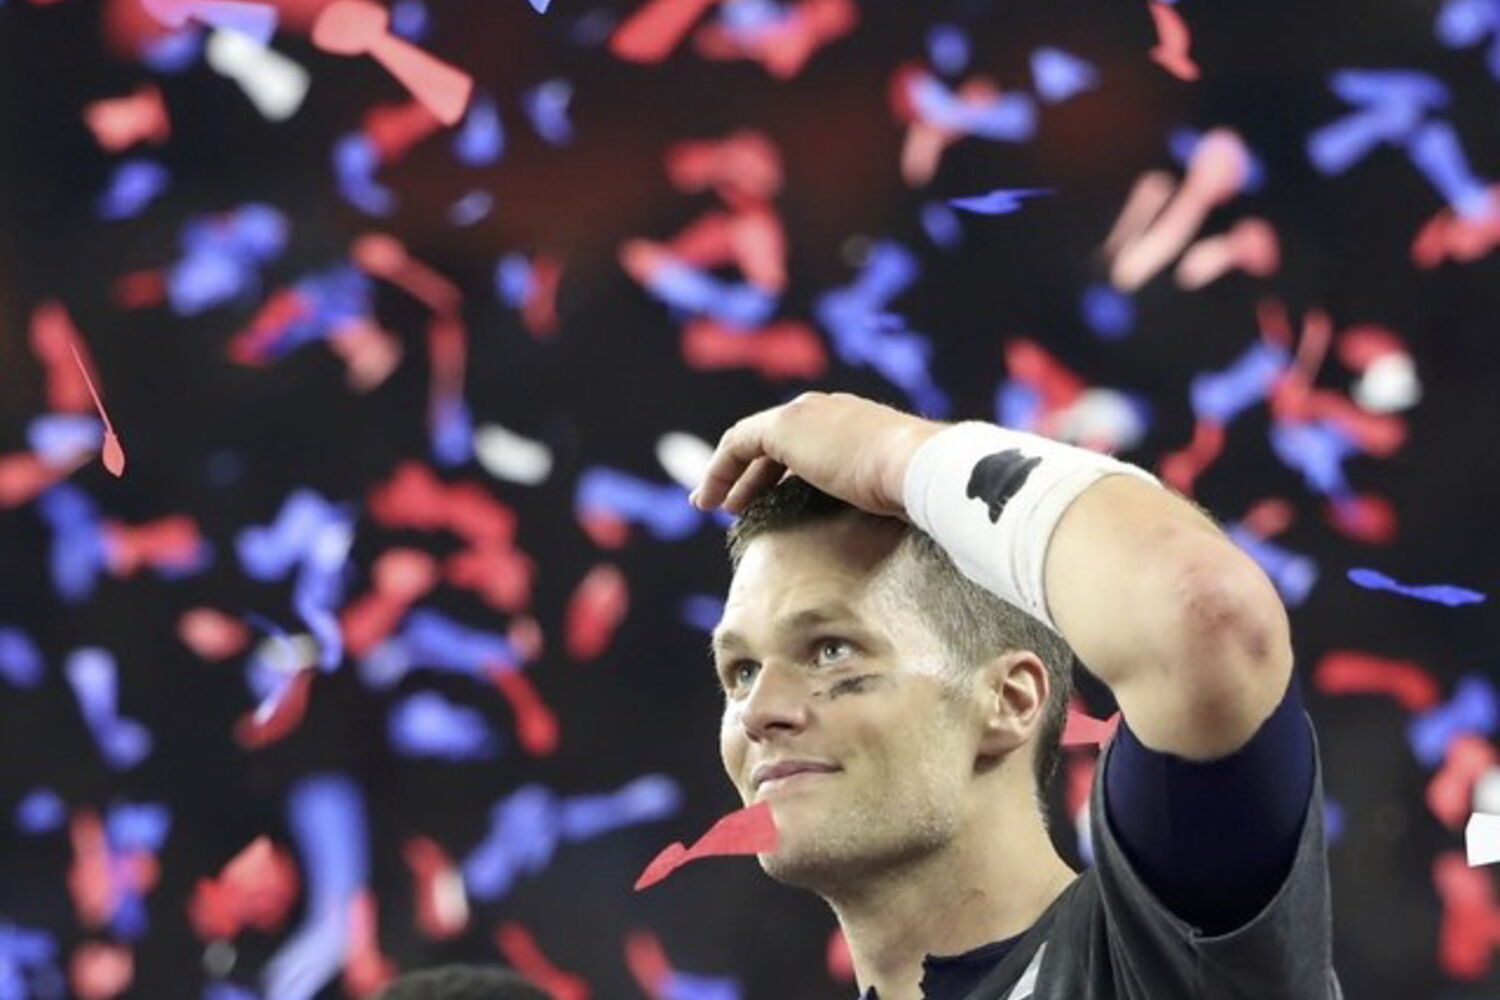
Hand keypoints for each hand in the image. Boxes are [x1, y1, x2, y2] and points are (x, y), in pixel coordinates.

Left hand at [688, 392, 942, 518]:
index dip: (783, 473)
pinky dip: (719, 470)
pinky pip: (738, 445)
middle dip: (751, 472)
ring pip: (752, 442)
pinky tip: (709, 500)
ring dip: (729, 474)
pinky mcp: (785, 426)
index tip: (769, 501)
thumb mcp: (898, 496)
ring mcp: (807, 415)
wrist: (919, 468)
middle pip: (777, 442)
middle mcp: (830, 411)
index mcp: (858, 425)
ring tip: (711, 505)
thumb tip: (899, 530)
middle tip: (734, 505)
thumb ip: (886, 501)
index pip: (811, 445)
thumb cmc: (920, 491)